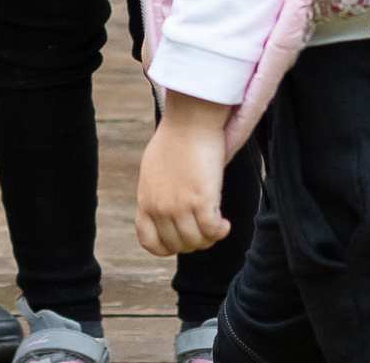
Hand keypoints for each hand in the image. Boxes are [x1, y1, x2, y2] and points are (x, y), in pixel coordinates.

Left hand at [135, 93, 233, 256]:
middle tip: (205, 228)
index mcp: (145, 201)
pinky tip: (224, 223)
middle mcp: (159, 207)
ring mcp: (179, 206)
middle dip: (194, 242)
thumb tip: (166, 210)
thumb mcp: (153, 172)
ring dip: (209, 238)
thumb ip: (156, 194)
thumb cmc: (174, 141)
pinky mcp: (200, 201)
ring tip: (216, 224)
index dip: (168, 247)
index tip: (182, 239)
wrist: (189, 122)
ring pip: (197, 242)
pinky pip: (212, 232)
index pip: (149, 242)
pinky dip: (221, 231)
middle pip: (178, 245)